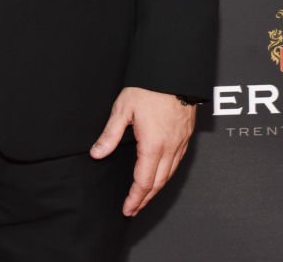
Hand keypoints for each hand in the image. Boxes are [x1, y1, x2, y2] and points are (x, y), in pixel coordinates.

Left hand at [89, 86, 195, 216]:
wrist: (174, 73)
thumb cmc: (149, 88)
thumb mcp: (123, 109)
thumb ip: (110, 134)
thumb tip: (96, 153)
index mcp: (153, 145)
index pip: (143, 182)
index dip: (135, 198)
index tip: (127, 209)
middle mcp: (170, 149)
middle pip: (158, 183)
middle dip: (145, 199)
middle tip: (134, 208)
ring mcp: (180, 144)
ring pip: (169, 175)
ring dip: (156, 189)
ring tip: (145, 197)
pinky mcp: (186, 137)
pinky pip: (177, 163)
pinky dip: (167, 175)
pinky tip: (160, 174)